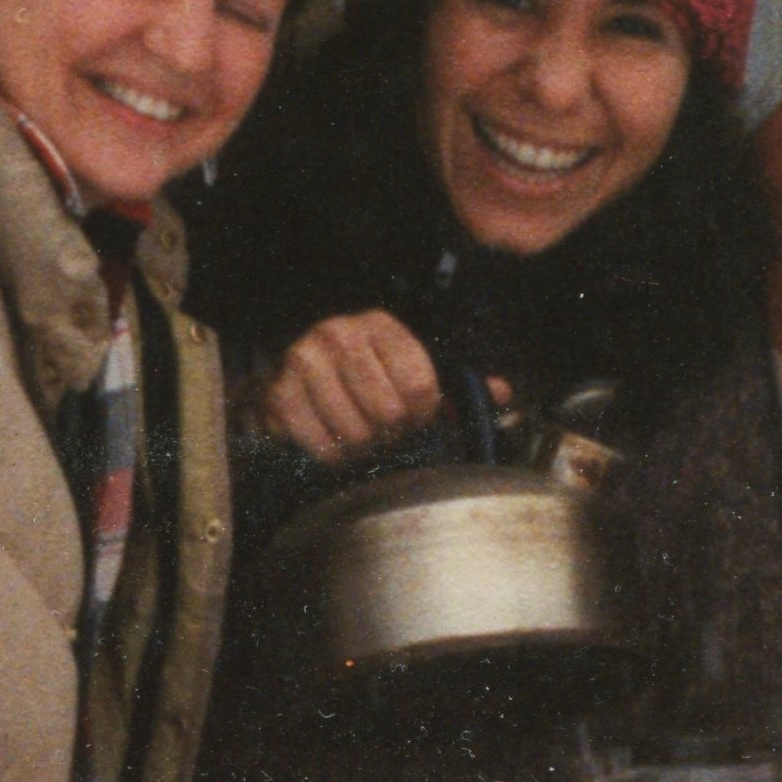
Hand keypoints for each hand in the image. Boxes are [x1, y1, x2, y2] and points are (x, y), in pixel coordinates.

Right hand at [257, 310, 454, 460]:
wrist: (295, 370)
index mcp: (379, 325)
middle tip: (386, 433)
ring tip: (361, 438)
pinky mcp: (280, 393)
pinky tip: (335, 443)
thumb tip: (501, 393)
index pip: (420, 384)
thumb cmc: (362, 374)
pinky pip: (320, 445)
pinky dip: (332, 456)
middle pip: (388, 413)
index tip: (416, 418)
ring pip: (355, 433)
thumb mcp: (407, 366)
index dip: (424, 414)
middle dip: (393, 434)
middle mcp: (339, 334)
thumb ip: (456, 382)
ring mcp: (305, 361)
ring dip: (363, 449)